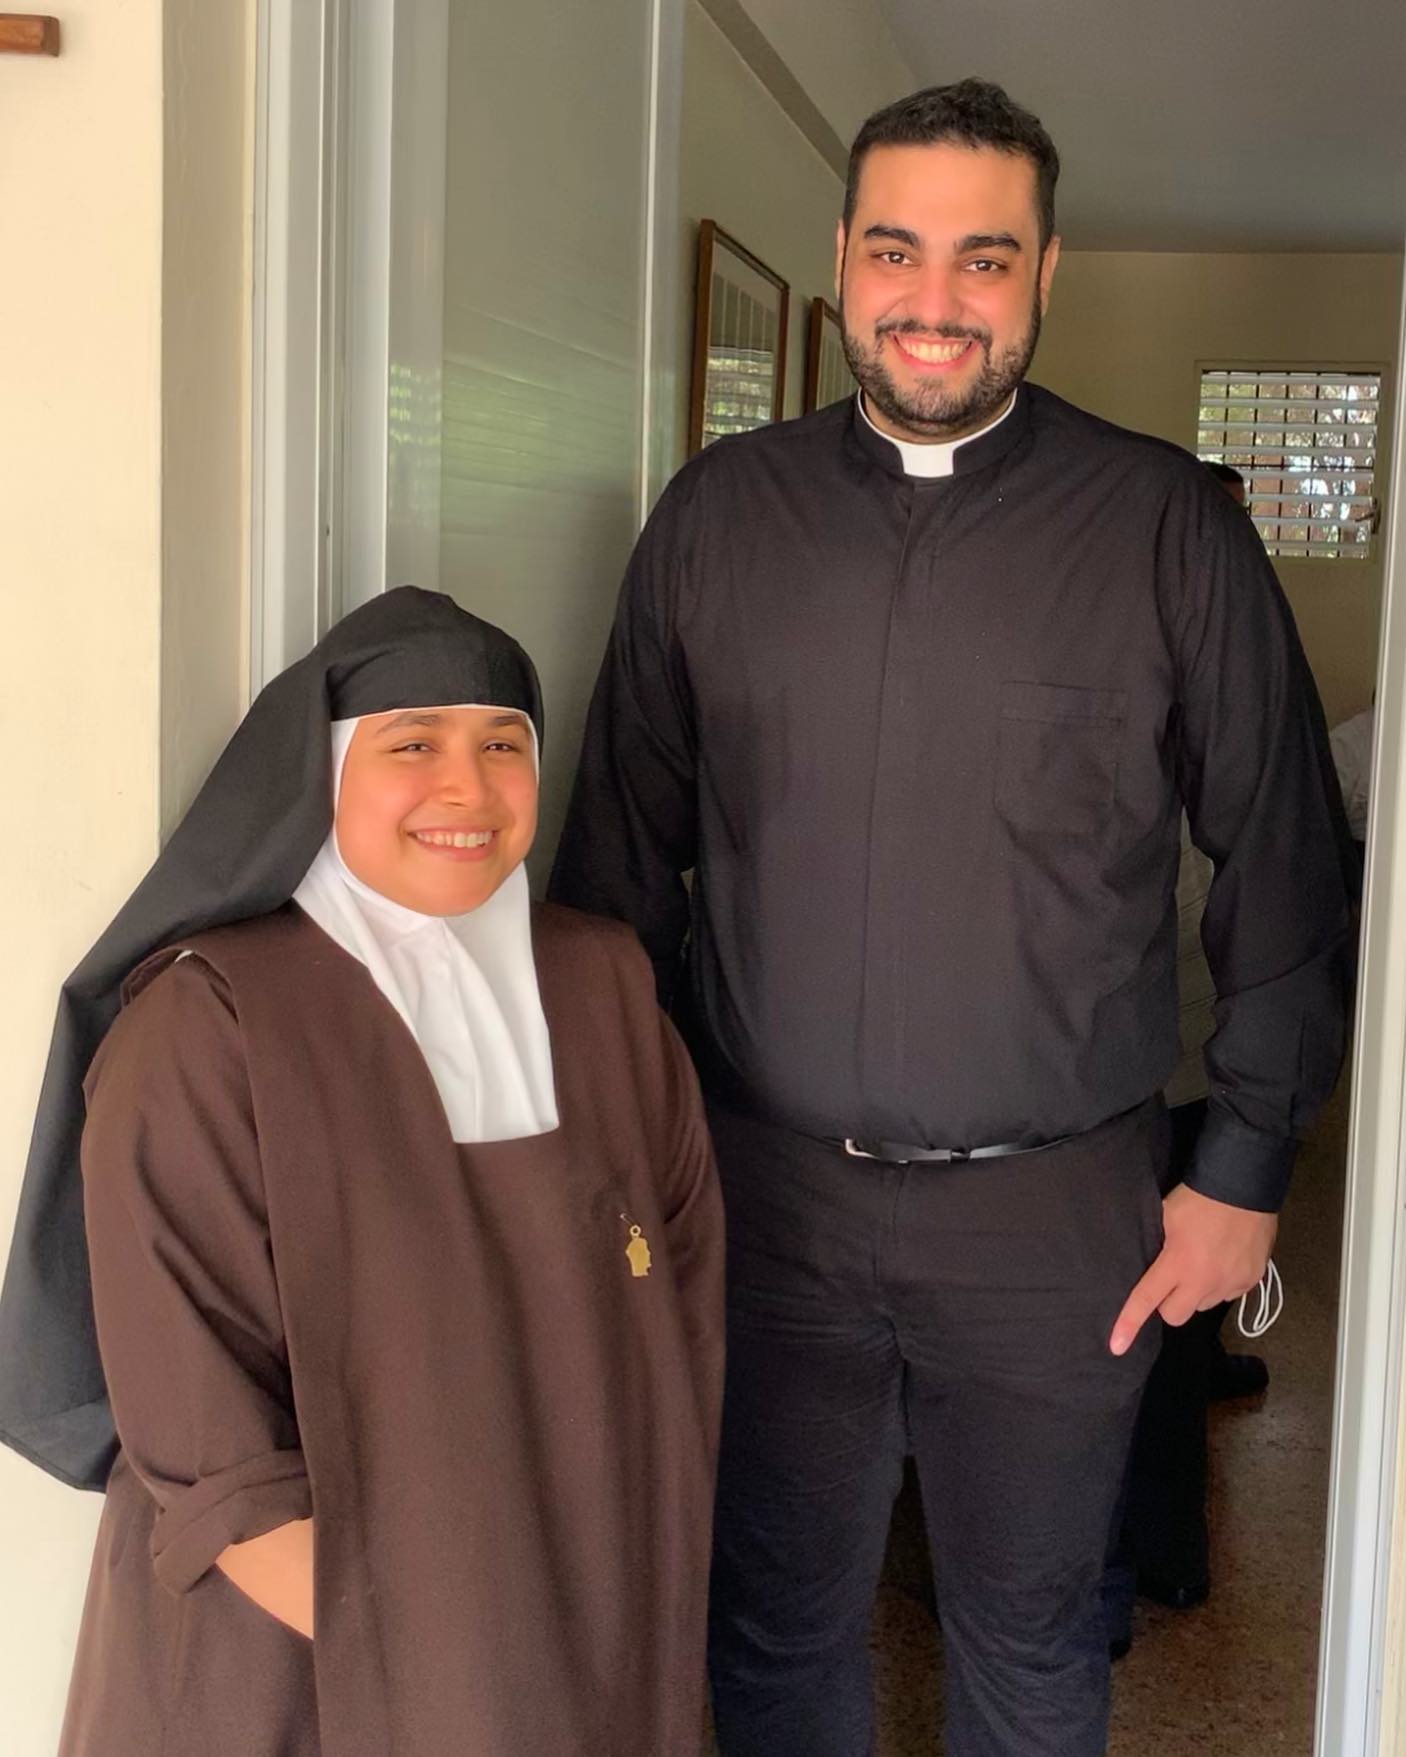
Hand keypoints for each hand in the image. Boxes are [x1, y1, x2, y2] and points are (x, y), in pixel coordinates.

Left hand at [1109, 1185, 1277, 1355]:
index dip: (1129, 1323)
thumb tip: (1149, 1266)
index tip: (1116, 1346)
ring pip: (1203, 1306)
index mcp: (1178, 1262)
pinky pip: (1227, 1296)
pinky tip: (1222, 1261)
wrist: (1244, 1187)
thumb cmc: (1198, 1198)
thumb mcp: (1165, 1216)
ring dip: (1196, 1293)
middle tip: (1170, 1279)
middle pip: (1175, 1315)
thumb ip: (1156, 1245)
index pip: (1147, 1299)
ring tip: (1201, 1263)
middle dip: (1168, 1303)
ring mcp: (1231, 1283)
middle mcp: (1204, 1280)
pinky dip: (1220, 1285)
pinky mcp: (1251, 1282)